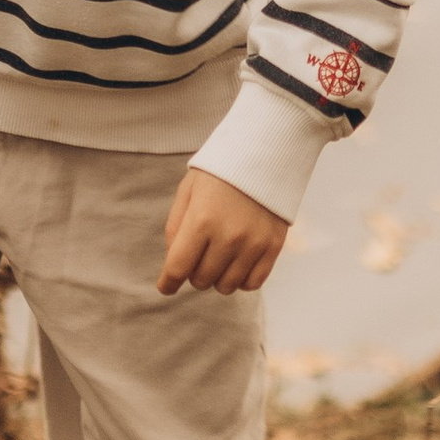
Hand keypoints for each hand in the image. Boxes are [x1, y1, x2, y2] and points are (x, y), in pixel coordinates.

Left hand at [157, 166, 286, 296]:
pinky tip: (237, 264)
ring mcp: (253, 243)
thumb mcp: (188, 191)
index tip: (166, 287)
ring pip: (227, 286)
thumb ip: (176, 228)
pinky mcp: (273, 246)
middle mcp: (228, 236)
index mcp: (201, 220)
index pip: (178, 267)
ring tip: (218, 258)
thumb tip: (175, 266)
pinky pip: (253, 283)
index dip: (168, 283)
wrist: (265, 152)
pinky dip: (241, 280)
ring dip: (217, 278)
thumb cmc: (219, 172)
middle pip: (201, 280)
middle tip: (198, 255)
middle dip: (194, 272)